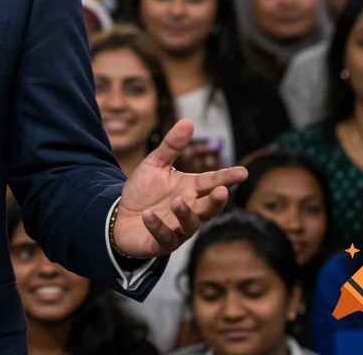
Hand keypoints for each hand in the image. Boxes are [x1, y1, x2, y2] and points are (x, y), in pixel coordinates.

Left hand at [113, 119, 247, 258]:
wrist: (120, 217)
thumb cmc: (143, 191)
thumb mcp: (155, 164)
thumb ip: (172, 146)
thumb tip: (188, 121)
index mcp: (190, 189)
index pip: (212, 182)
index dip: (227, 178)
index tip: (242, 172)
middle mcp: (189, 210)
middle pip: (209, 208)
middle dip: (216, 201)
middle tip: (221, 191)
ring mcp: (177, 229)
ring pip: (190, 225)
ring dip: (186, 214)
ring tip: (177, 202)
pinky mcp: (160, 242)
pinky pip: (163, 236)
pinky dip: (157, 226)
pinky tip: (148, 215)